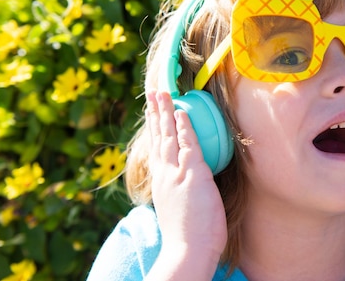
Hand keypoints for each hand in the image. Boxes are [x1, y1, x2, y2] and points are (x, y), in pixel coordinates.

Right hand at [145, 91, 226, 276]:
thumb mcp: (179, 206)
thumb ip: (179, 190)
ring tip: (163, 92)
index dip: (155, 128)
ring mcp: (176, 173)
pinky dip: (184, 127)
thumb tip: (185, 184)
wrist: (188, 252)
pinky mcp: (192, 175)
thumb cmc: (188, 234)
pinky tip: (181, 112)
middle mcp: (165, 174)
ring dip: (166, 112)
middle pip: (158, 137)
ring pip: (169, 136)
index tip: (152, 112)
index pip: (156, 148)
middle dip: (155, 113)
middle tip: (152, 92)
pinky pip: (188, 145)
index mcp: (162, 181)